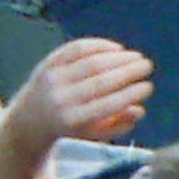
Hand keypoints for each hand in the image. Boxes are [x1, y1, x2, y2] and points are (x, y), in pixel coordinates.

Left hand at [9, 38, 154, 147]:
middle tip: (147, 66)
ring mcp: (54, 78)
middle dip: (128, 71)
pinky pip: (76, 49)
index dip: (130, 94)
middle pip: (101, 81)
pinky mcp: (48, 62)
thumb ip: (118, 125)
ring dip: (118, 57)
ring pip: (91, 62)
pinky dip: (99, 45)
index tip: (148, 87)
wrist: (30, 118)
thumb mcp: (92, 134)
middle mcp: (62, 99)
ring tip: (136, 56)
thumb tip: (139, 110)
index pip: (107, 105)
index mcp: (74, 121)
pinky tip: (117, 48)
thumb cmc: (70, 125)